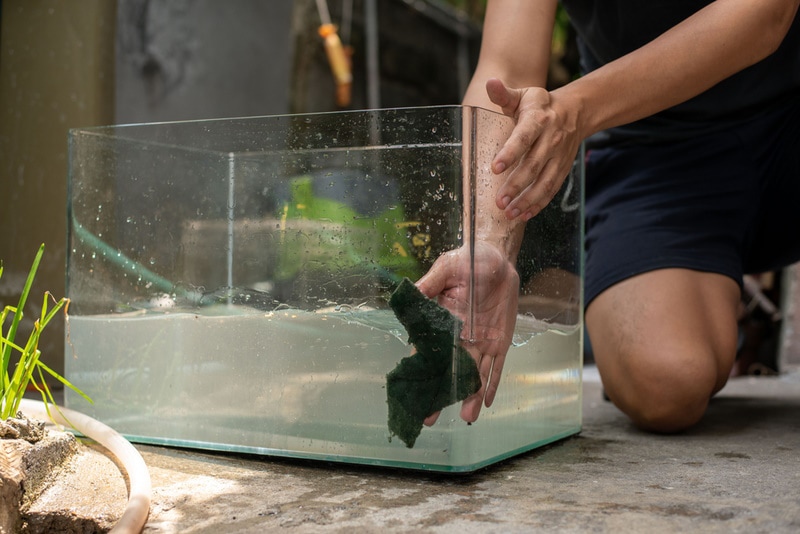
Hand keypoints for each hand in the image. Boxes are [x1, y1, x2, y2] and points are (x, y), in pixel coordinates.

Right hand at [415, 241, 519, 422]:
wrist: (498, 259)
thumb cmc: (467, 261)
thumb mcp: (446, 268)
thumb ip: (429, 284)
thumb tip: (410, 294)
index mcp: (442, 321)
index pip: (430, 350)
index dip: (423, 370)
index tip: (414, 390)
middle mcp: (460, 337)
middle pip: (449, 370)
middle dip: (441, 393)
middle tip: (430, 417)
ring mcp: (481, 342)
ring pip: (474, 374)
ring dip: (470, 395)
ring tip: (466, 417)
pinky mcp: (500, 342)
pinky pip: (497, 367)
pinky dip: (492, 384)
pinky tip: (486, 402)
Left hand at [486, 78, 581, 220]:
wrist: (575, 111)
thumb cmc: (539, 105)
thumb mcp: (523, 95)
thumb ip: (504, 94)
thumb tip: (490, 83)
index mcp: (538, 120)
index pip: (523, 138)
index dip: (510, 153)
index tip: (494, 168)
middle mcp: (551, 140)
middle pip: (533, 165)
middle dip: (516, 185)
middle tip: (499, 201)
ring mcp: (559, 156)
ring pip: (544, 182)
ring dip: (527, 200)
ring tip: (509, 213)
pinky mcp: (562, 169)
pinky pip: (552, 189)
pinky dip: (539, 204)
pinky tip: (524, 215)